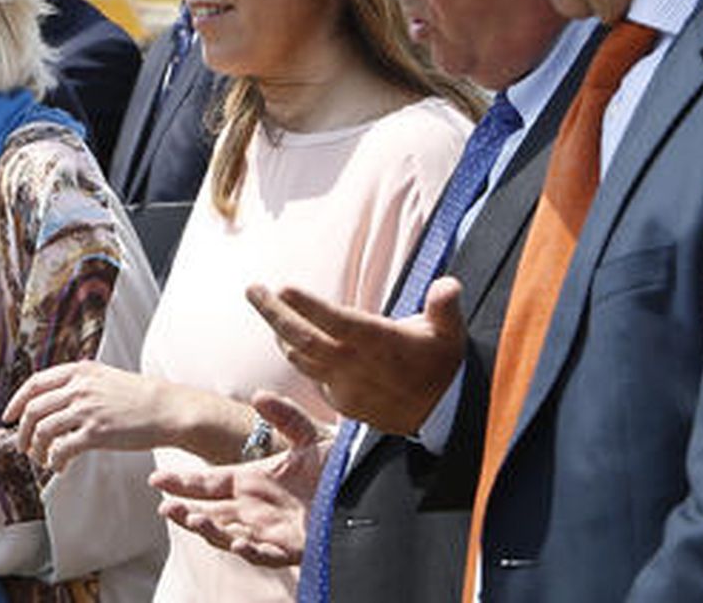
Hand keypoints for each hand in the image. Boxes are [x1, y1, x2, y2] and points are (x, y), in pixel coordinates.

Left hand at [4, 361, 171, 472]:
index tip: (9, 417)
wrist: (167, 409)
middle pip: (33, 409)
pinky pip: (62, 449)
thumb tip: (55, 399)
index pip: (35, 383)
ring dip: (36, 449)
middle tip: (22, 446)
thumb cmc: (139, 397)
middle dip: (21, 431)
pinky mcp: (96, 432)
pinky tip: (59, 467)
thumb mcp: (106, 378)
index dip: (17, 401)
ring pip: (42, 430)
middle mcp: (79, 387)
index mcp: (80, 371)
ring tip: (42, 459)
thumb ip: (81, 383)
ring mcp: (87, 409)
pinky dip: (54, 461)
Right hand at [151, 391, 326, 567]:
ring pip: (228, 535)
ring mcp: (269, 529)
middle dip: (185, 512)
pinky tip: (239, 540)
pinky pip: (265, 553)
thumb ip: (284, 415)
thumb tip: (258, 395)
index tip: (156, 480)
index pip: (208, 484)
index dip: (182, 483)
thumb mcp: (308, 434)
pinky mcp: (290, 547)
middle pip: (209, 513)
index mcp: (251, 481)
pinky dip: (250, 548)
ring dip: (209, 529)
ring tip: (192, 519)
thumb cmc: (336, 462)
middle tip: (165, 507)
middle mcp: (254, 507)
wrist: (365, 486)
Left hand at [247, 276, 466, 434]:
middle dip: (272, 312)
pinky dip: (299, 358)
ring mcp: (345, 387)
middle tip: (251, 290)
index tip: (282, 287)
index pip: (334, 321)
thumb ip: (444, 307)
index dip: (307, 306)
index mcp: (378, 343)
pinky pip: (312, 378)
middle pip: (303, 339)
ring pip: (301, 359)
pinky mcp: (342, 403)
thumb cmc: (442, 365)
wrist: (443, 417)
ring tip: (268, 309)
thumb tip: (448, 285)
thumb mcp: (450, 333)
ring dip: (280, 335)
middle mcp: (355, 366)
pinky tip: (291, 342)